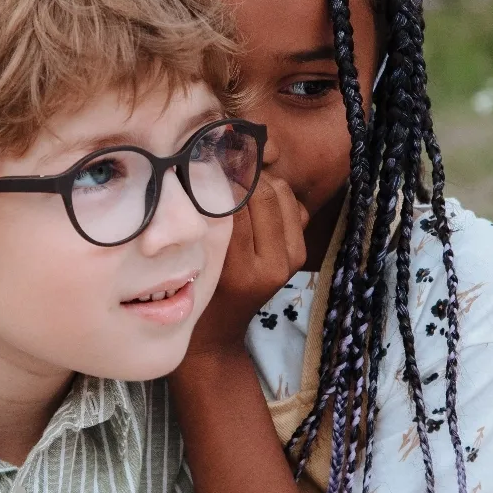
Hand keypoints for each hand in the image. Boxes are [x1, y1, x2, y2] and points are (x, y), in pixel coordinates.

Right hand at [186, 172, 308, 358]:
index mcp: (242, 271)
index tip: (205, 165)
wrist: (220, 329)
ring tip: (236, 177)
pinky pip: (293, 206)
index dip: (221, 179)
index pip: (237, 207)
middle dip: (243, 173)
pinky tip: (252, 195)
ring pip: (283, 194)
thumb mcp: (194, 261)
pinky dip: (274, 193)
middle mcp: (275, 265)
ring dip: (261, 180)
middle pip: (266, 196)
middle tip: (222, 163)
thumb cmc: (194, 293)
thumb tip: (209, 171)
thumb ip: (206, 224)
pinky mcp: (299, 253)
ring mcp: (292, 259)